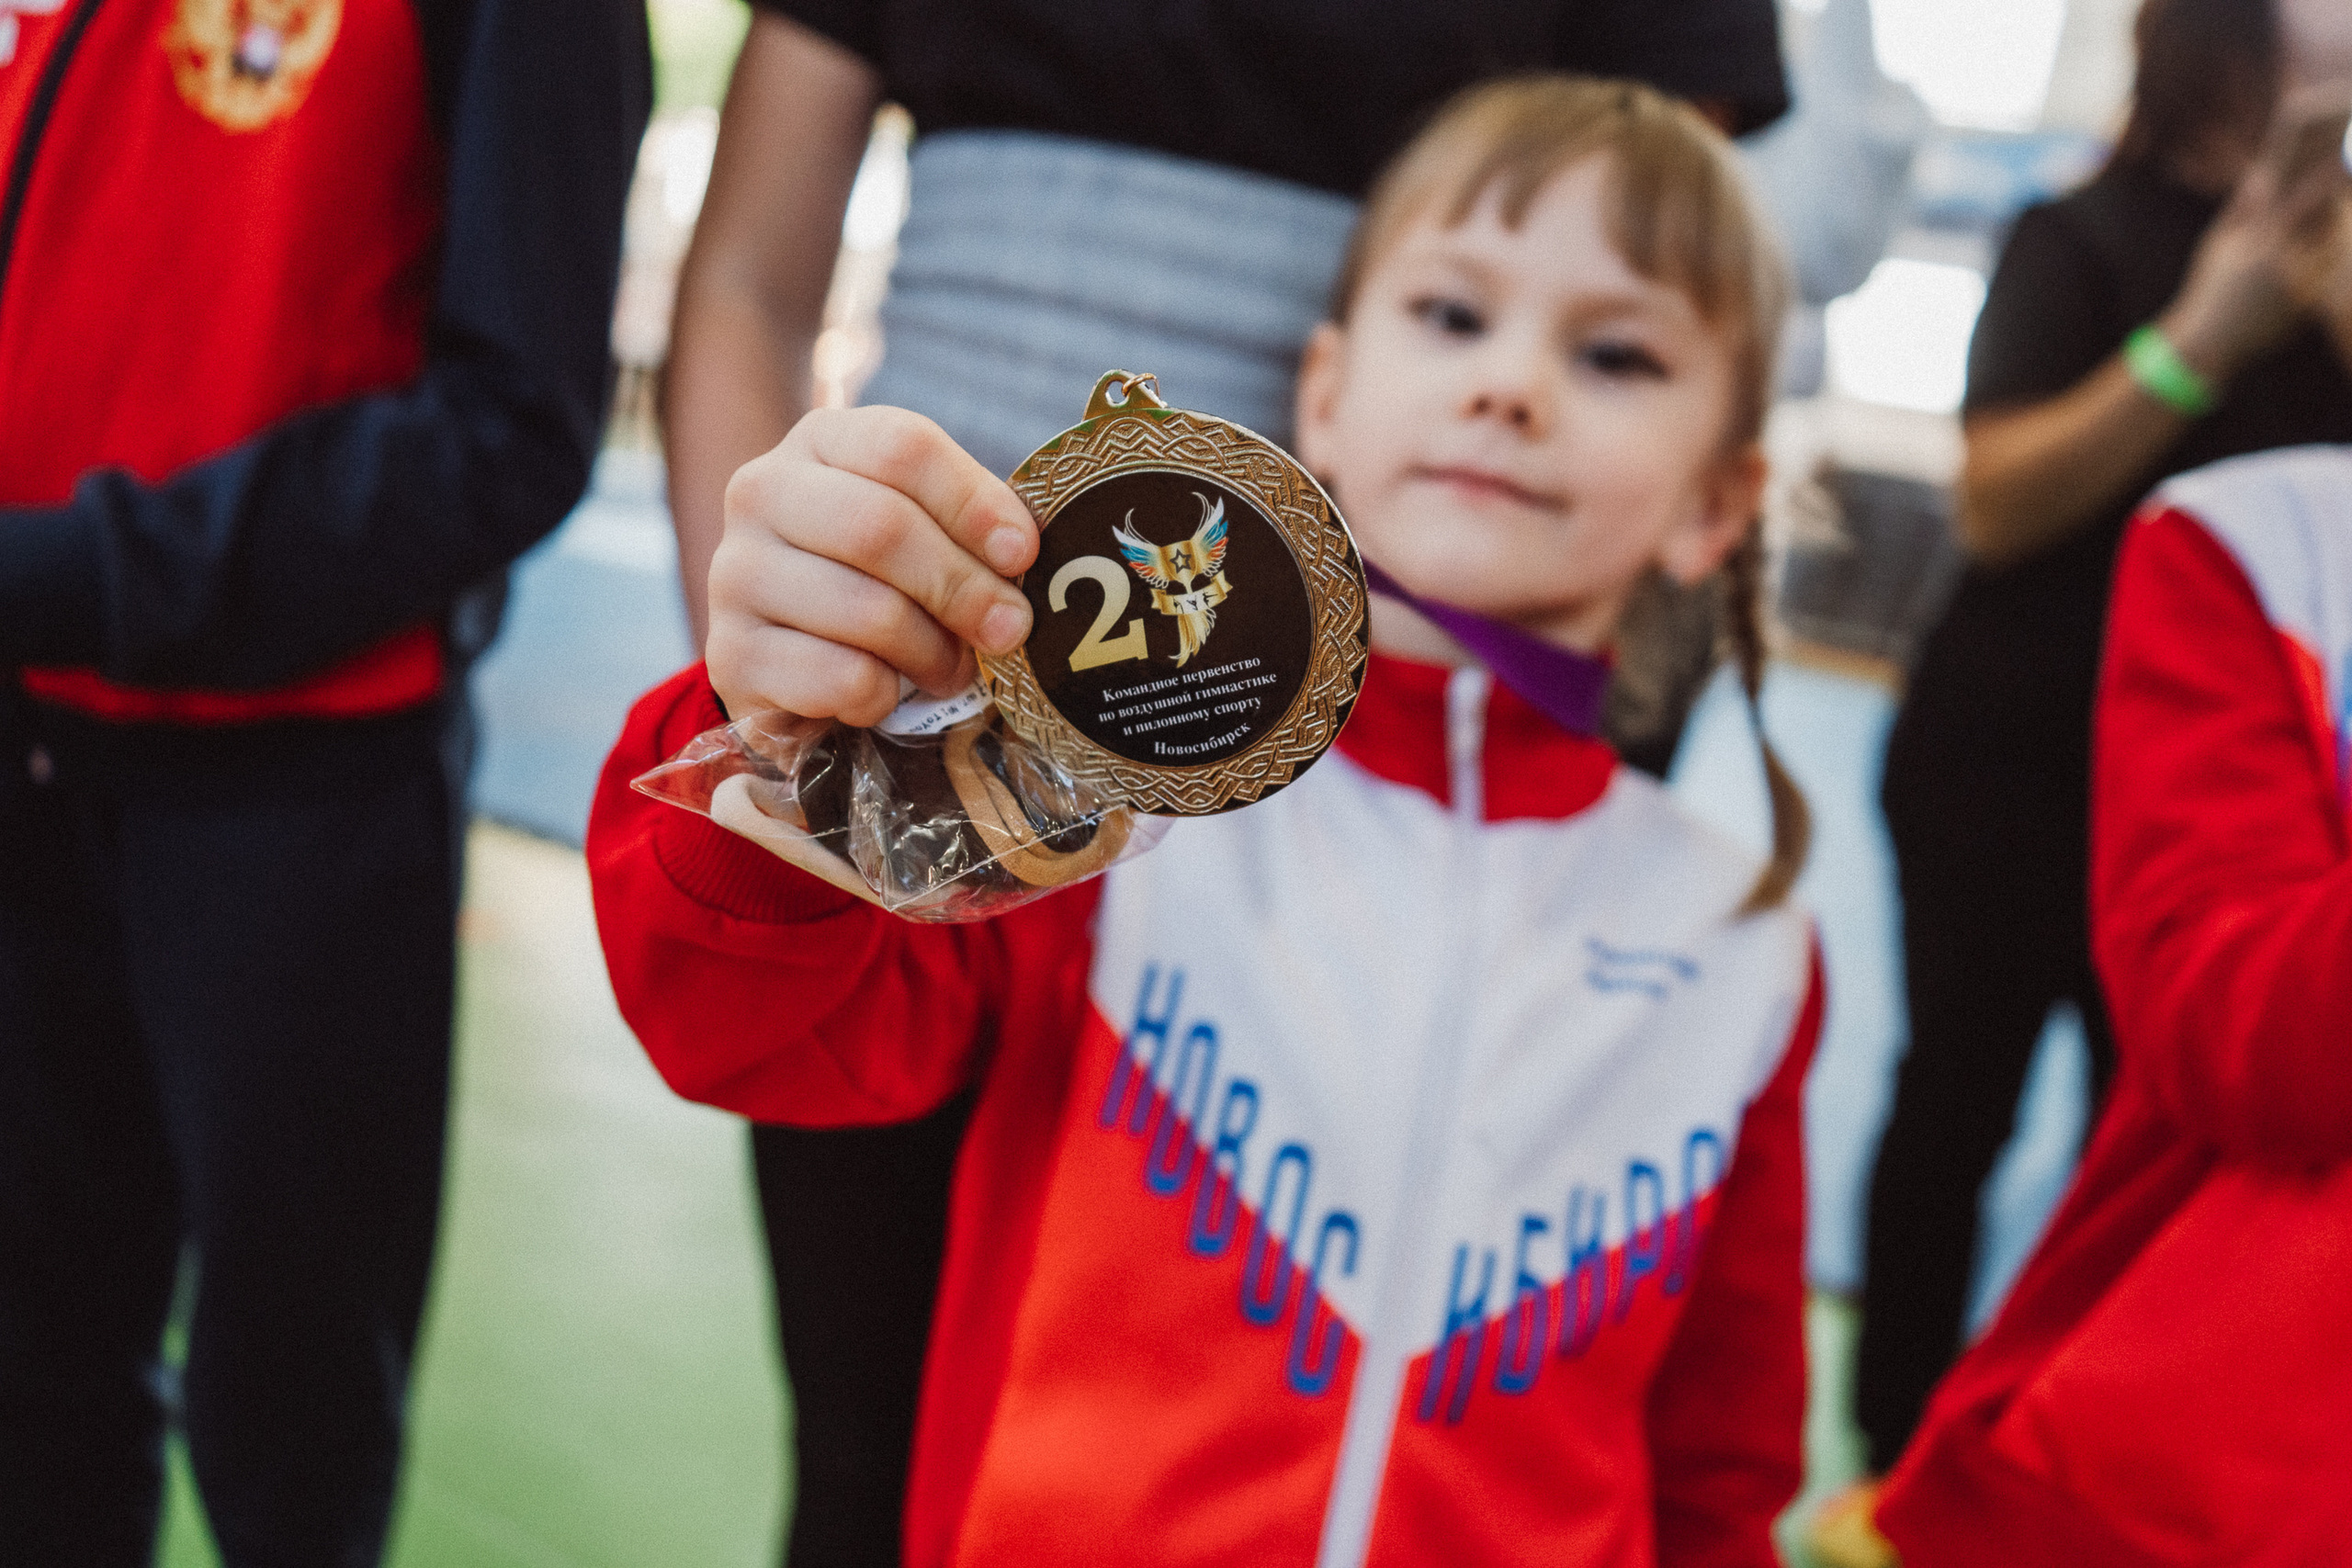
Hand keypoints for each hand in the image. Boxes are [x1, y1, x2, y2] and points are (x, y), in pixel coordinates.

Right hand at [706, 406, 1038, 724]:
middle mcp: (761, 492)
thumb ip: (970, 531)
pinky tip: (885, 694)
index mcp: (821, 442)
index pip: (901, 447)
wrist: (796, 668)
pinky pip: (838, 678)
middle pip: (880, 526)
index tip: (1023, 553)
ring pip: (864, 609)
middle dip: (962, 587)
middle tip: (1009, 629)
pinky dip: (883, 695)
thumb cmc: (881, 584)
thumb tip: (1023, 554)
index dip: (973, 502)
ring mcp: (734, 572)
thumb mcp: (926, 534)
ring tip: (951, 669)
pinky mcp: (730, 655)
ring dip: (931, 652)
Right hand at [2162, 130, 2345, 383]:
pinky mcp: (2307, 302)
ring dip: (2334, 229)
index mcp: (2257, 237)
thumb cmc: (2209, 289)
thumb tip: (2262, 173)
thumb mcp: (2216, 244)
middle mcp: (2280, 256)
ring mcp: (2296, 280)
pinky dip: (2329, 256)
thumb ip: (2242, 208)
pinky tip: (2324, 250)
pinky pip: (2328, 270)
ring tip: (2333, 214)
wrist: (2208, 342)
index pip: (2303, 196)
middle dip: (2336, 199)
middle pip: (2326, 217)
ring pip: (2332, 244)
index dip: (2325, 176)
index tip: (2335, 160)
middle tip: (2343, 181)